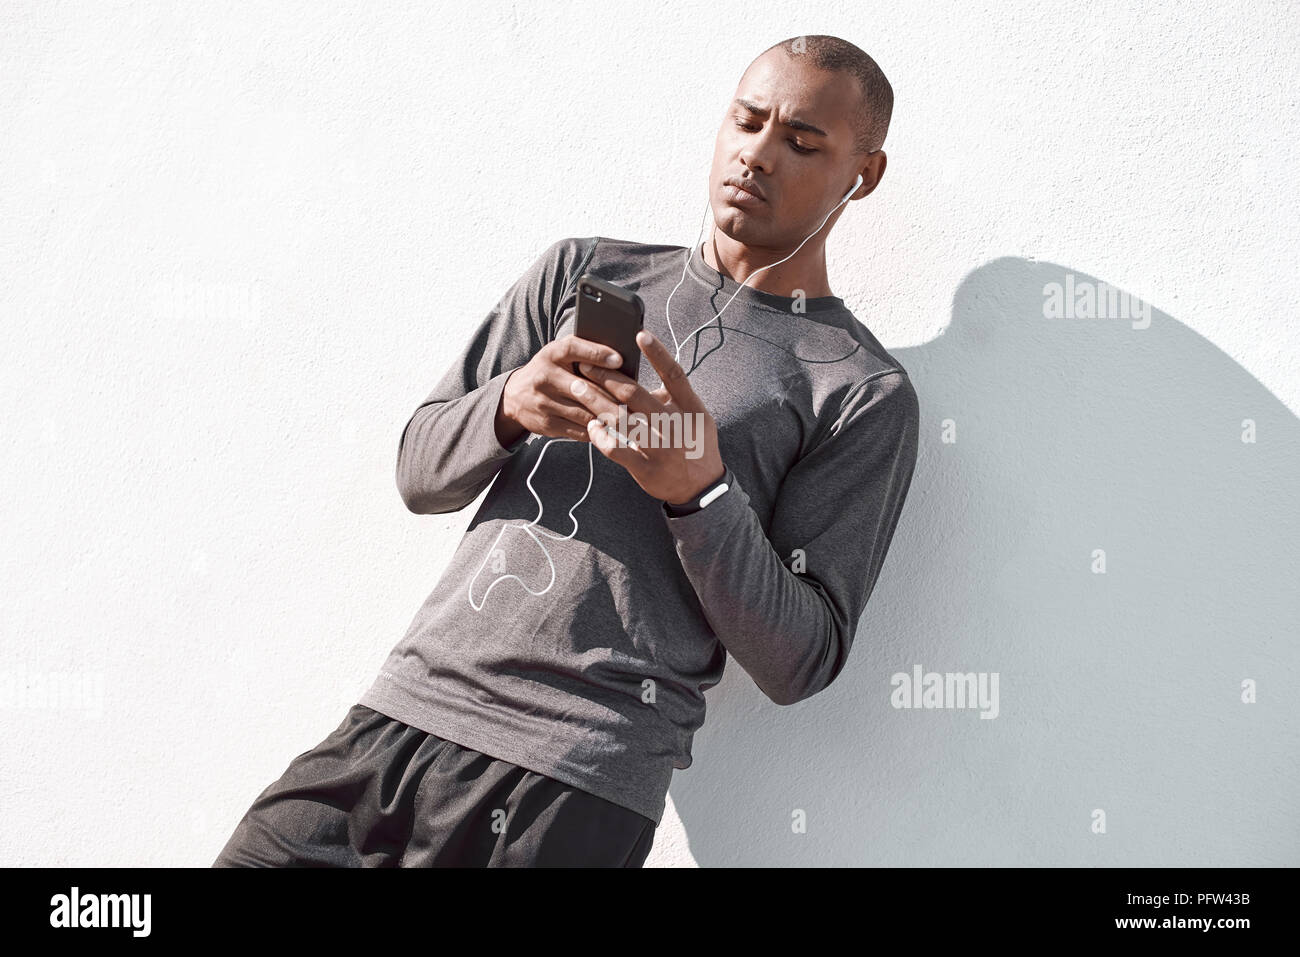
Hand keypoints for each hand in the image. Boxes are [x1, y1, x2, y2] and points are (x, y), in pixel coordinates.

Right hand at [498, 334, 627, 442]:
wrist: (514, 396)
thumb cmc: (550, 370)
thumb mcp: (561, 355)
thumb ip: (585, 352)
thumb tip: (622, 360)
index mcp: (552, 354)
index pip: (574, 349)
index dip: (597, 353)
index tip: (619, 359)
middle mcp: (545, 377)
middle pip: (585, 389)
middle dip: (613, 396)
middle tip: (638, 401)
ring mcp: (544, 403)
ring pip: (585, 413)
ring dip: (609, 417)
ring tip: (631, 417)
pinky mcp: (547, 424)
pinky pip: (579, 429)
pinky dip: (598, 430)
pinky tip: (613, 429)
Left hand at [573, 330, 724, 503]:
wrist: (700, 487)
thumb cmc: (694, 444)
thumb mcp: (696, 417)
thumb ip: (674, 397)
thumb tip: (649, 375)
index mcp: (691, 408)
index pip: (674, 375)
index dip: (658, 354)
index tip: (639, 334)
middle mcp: (675, 426)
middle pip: (636, 394)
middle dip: (607, 376)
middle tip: (586, 363)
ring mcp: (660, 448)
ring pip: (621, 419)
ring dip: (595, 401)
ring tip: (577, 387)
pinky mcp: (644, 467)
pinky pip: (615, 448)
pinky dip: (600, 436)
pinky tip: (590, 425)